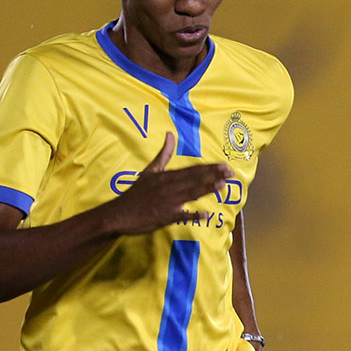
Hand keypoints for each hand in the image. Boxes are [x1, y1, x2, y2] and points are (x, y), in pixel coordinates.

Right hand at [102, 132, 231, 234]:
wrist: (119, 213)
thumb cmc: (137, 192)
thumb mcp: (149, 170)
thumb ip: (164, 154)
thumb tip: (170, 134)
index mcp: (166, 177)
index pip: (191, 170)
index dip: (208, 168)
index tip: (224, 165)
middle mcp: (168, 187)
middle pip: (194, 180)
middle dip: (213, 176)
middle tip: (230, 173)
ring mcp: (167, 202)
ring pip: (190, 194)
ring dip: (206, 189)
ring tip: (222, 185)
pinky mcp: (165, 217)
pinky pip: (181, 216)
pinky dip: (192, 215)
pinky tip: (205, 215)